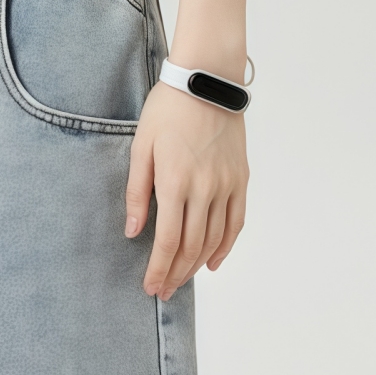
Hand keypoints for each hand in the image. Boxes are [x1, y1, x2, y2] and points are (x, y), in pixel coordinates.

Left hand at [125, 81, 248, 299]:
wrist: (205, 84)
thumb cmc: (166, 111)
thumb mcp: (140, 146)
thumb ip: (137, 191)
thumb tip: (134, 230)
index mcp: (175, 181)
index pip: (168, 239)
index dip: (159, 267)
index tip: (150, 286)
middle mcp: (204, 189)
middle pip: (192, 245)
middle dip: (176, 273)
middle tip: (163, 290)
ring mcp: (226, 186)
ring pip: (215, 239)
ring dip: (198, 265)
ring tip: (182, 280)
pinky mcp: (241, 181)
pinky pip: (236, 222)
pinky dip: (226, 246)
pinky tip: (213, 262)